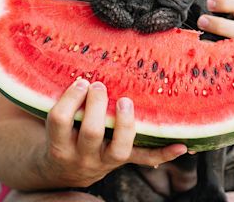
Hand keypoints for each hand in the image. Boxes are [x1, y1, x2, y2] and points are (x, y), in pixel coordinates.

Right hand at [44, 79, 186, 187]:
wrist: (63, 172)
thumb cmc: (59, 136)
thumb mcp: (52, 124)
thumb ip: (60, 102)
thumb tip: (70, 61)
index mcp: (59, 145)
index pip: (60, 121)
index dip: (70, 99)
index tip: (81, 81)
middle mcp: (82, 156)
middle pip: (91, 131)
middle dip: (97, 105)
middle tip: (99, 86)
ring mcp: (104, 162)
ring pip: (119, 148)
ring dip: (126, 123)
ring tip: (126, 101)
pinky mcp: (122, 162)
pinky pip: (144, 159)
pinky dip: (163, 153)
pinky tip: (181, 145)